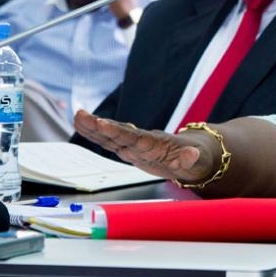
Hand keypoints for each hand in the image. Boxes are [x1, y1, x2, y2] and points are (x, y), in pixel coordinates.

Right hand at [73, 109, 219, 182]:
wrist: (196, 153)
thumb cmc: (198, 158)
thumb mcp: (199, 160)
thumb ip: (192, 159)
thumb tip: (192, 154)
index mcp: (156, 145)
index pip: (134, 138)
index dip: (118, 132)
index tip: (102, 124)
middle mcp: (143, 142)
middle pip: (119, 133)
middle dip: (100, 126)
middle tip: (81, 115)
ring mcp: (136, 145)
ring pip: (112, 136)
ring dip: (94, 128)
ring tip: (77, 116)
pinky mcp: (132, 150)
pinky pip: (111, 143)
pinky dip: (97, 136)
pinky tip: (82, 127)